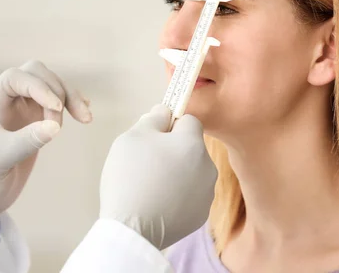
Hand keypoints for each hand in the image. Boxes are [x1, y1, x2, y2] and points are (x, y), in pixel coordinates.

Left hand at [0, 60, 91, 237]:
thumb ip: (26, 140)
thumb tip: (56, 125)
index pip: (15, 78)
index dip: (39, 87)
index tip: (56, 108)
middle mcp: (2, 100)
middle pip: (35, 74)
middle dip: (56, 90)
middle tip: (60, 123)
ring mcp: (17, 110)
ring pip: (48, 87)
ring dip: (68, 98)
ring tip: (85, 118)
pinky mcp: (30, 122)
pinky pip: (53, 104)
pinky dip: (69, 106)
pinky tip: (84, 112)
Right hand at [99, 104, 216, 248]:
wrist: (131, 227)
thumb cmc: (130, 176)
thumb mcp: (133, 136)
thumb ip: (153, 118)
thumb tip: (165, 111)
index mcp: (193, 144)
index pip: (188, 121)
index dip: (169, 124)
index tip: (151, 136)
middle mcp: (208, 167)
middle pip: (190, 147)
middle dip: (172, 149)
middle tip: (145, 161)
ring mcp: (206, 194)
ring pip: (191, 171)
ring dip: (175, 172)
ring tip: (149, 184)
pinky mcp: (199, 216)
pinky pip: (188, 195)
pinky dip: (176, 195)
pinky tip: (155, 201)